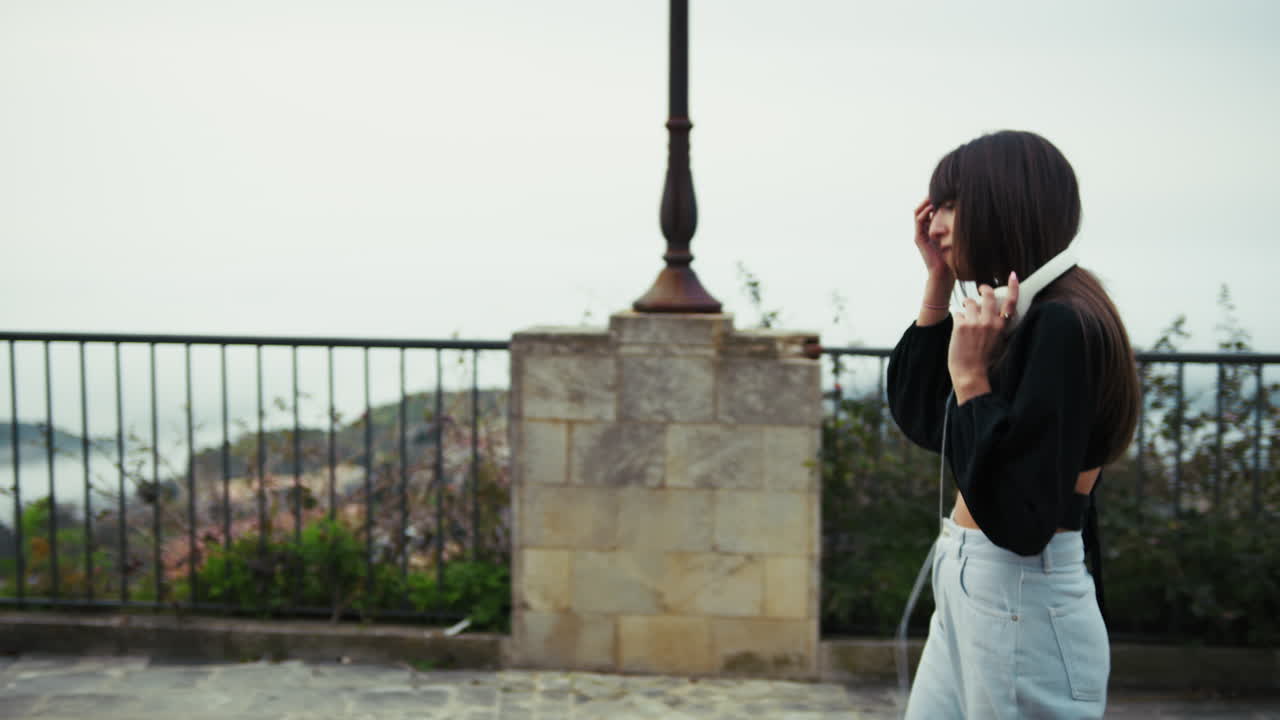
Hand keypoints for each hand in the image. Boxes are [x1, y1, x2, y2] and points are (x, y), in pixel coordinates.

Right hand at [913, 197, 953, 282]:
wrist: (945, 271)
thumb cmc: (952, 255)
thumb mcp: (955, 236)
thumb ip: (955, 226)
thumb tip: (966, 212)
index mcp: (930, 228)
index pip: (929, 209)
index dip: (933, 199)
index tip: (943, 191)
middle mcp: (923, 230)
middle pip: (922, 208)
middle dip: (928, 198)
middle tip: (937, 189)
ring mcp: (919, 233)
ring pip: (918, 212)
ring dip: (925, 202)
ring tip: (934, 195)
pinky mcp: (918, 238)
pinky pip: (919, 220)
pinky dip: (925, 211)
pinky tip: (933, 206)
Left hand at [948, 272, 1018, 403]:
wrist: (970, 374)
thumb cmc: (984, 361)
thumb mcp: (999, 343)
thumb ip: (998, 327)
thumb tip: (995, 314)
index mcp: (1002, 326)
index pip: (1011, 302)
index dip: (1013, 287)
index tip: (1013, 275)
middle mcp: (990, 322)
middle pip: (988, 295)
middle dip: (983, 289)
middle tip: (980, 290)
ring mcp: (975, 323)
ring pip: (969, 302)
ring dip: (966, 306)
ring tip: (965, 316)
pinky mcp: (961, 325)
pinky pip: (958, 313)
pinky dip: (957, 318)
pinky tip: (958, 329)